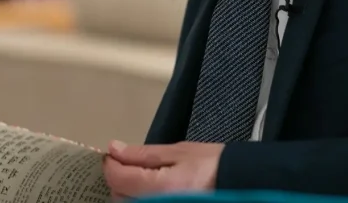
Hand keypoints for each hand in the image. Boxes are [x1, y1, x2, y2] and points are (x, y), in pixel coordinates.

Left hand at [102, 140, 223, 199]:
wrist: (237, 183)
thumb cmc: (212, 165)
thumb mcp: (178, 151)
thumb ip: (142, 154)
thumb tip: (114, 149)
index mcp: (160, 188)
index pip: (118, 179)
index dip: (110, 164)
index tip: (112, 154)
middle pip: (118, 198)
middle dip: (118, 179)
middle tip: (126, 163)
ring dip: (126, 193)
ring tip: (136, 178)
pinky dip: (139, 199)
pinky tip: (147, 190)